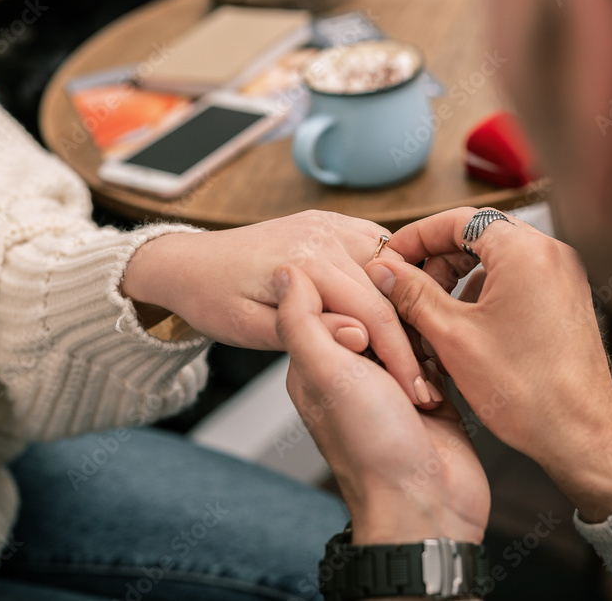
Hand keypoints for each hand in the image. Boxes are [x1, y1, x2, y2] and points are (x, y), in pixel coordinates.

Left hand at [121, 211, 431, 405]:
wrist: (187, 264)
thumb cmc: (210, 299)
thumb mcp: (250, 331)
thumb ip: (309, 333)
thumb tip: (361, 335)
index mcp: (306, 262)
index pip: (374, 314)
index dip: (401, 357)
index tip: (416, 390)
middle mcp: (323, 233)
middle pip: (391, 289)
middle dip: (411, 333)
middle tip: (424, 375)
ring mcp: (330, 222)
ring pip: (394, 262)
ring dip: (406, 299)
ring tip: (416, 344)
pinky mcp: (332, 222)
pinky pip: (380, 244)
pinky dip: (392, 274)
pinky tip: (395, 305)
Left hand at [275, 264, 488, 544]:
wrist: (426, 504)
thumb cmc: (373, 448)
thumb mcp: (328, 376)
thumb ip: (302, 322)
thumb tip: (287, 272)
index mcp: (316, 362)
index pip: (332, 300)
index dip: (356, 300)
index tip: (373, 320)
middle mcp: (351, 369)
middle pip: (373, 309)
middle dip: (395, 316)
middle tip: (408, 332)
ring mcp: (390, 380)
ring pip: (408, 326)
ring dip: (422, 333)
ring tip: (428, 353)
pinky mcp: (427, 390)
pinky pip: (436, 350)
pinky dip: (443, 350)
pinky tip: (447, 356)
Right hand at [366, 208, 611, 522]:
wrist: (583, 434)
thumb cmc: (529, 391)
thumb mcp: (453, 337)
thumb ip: (412, 294)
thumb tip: (384, 270)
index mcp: (524, 251)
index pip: (457, 219)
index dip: (415, 237)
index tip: (391, 259)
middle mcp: (550, 253)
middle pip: (477, 234)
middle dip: (436, 260)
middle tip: (407, 289)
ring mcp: (561, 275)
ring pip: (495, 259)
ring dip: (458, 279)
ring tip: (432, 316)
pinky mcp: (565, 298)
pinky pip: (516, 279)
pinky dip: (484, 294)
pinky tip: (464, 329)